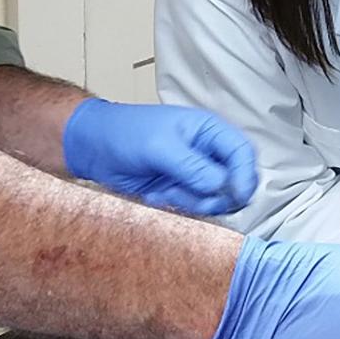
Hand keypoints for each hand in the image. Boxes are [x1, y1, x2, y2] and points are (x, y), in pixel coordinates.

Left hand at [62, 98, 257, 215]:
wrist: (94, 149)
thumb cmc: (125, 133)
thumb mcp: (160, 147)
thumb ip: (193, 167)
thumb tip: (221, 185)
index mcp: (209, 131)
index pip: (242, 153)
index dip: (245, 175)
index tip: (238, 194)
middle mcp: (207, 153)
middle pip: (234, 181)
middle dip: (217, 195)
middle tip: (195, 198)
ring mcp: (194, 174)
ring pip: (214, 199)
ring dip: (192, 202)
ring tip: (165, 192)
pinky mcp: (180, 191)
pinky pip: (192, 207)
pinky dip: (177, 206)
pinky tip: (156, 195)